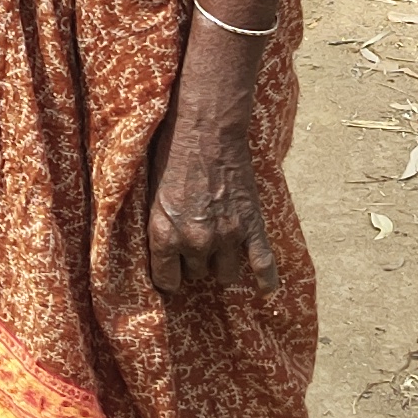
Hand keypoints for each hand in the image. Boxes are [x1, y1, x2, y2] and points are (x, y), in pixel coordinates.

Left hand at [145, 127, 281, 295]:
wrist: (207, 128)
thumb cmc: (172, 151)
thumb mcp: (151, 191)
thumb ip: (157, 223)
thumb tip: (157, 247)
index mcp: (164, 234)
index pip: (166, 281)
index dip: (168, 277)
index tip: (171, 273)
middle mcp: (195, 242)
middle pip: (197, 274)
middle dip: (194, 261)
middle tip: (195, 243)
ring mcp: (226, 236)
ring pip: (226, 274)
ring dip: (221, 263)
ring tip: (219, 249)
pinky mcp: (251, 226)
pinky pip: (262, 264)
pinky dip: (266, 278)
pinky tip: (266, 289)